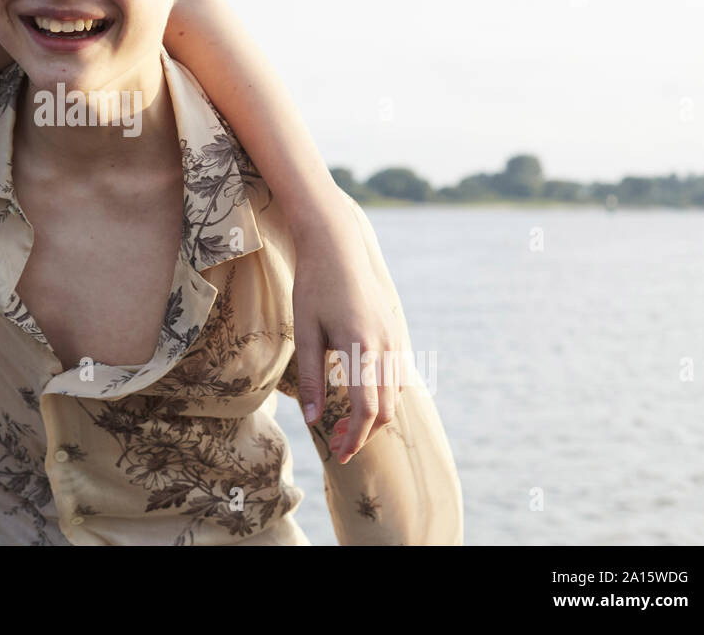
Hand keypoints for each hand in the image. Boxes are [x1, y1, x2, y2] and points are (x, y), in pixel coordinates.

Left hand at [292, 197, 409, 464]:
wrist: (337, 248)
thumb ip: (310, 379)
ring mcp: (395, 339)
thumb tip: (314, 421)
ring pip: (395, 396)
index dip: (354, 438)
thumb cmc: (314, 287)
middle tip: (336, 443)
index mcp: (361, 347)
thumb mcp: (305, 332)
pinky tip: (360, 397)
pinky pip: (397, 377)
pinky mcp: (396, 334)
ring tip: (343, 424)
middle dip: (364, 433)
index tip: (339, 454)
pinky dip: (382, 396)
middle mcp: (386, 346)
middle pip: (386, 409)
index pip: (367, 410)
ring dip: (374, 417)